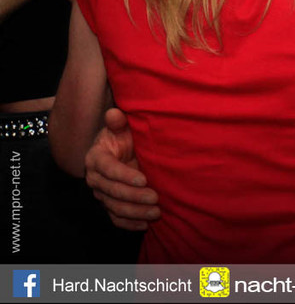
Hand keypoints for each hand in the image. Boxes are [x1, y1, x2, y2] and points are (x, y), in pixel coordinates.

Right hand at [84, 108, 159, 230]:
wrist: (120, 150)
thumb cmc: (123, 137)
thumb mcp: (121, 128)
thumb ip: (118, 122)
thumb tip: (114, 114)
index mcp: (96, 158)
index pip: (108, 169)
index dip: (124, 175)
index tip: (143, 179)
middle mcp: (95, 178)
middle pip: (112, 191)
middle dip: (134, 196)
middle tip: (155, 197)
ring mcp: (101, 193)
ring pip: (114, 207)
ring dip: (135, 212)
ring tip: (156, 213)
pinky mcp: (109, 204)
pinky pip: (116, 218)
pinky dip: (130, 223)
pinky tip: (145, 225)